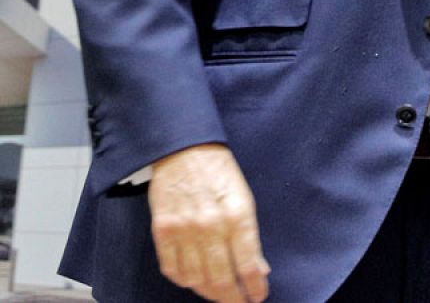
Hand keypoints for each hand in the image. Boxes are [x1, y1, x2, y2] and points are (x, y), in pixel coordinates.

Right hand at [148, 143, 269, 301]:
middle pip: (221, 279)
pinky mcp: (162, 231)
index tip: (258, 296)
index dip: (254, 288)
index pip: (249, 266)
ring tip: (219, 293)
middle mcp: (210, 227)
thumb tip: (258, 269)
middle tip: (239, 302)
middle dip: (233, 298)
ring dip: (209, 292)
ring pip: (196, 279)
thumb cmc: (220, 173)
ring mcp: (183, 231)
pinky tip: (194, 280)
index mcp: (237, 217)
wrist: (184, 150)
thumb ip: (250, 237)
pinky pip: (172, 269)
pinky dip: (184, 281)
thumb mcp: (245, 200)